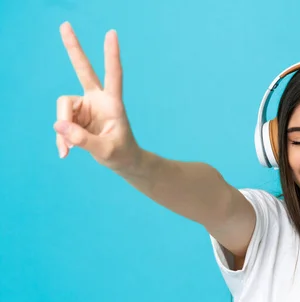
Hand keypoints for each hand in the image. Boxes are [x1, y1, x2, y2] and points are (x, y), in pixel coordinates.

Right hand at [54, 22, 139, 171]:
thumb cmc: (121, 154)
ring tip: (69, 149)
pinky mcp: (76, 116)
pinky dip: (62, 139)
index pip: (113, 75)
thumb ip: (84, 140)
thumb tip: (58, 125)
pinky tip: (65, 152)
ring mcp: (85, 106)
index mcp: (113, 103)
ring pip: (63, 109)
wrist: (122, 161)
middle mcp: (98, 99)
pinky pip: (61, 124)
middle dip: (73, 48)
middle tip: (65, 25)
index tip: (111, 34)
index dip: (111, 55)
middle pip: (83, 70)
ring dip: (64, 130)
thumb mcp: (105, 151)